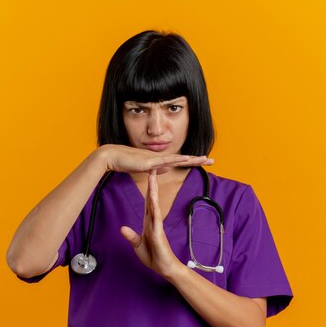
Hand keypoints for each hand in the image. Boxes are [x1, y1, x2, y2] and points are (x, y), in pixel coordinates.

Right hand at [97, 144, 212, 174]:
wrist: (112, 156)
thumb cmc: (126, 162)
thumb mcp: (144, 168)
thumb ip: (156, 169)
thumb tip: (166, 170)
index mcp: (160, 160)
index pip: (180, 161)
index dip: (192, 161)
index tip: (204, 162)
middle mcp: (160, 157)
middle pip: (183, 159)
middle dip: (198, 160)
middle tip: (213, 160)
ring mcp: (155, 158)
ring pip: (178, 158)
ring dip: (192, 159)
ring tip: (205, 159)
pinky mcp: (149, 161)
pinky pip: (165, 161)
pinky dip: (177, 159)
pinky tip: (186, 158)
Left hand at [119, 169, 182, 277]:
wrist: (165, 268)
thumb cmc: (154, 257)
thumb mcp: (137, 246)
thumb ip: (131, 236)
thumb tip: (121, 228)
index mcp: (149, 223)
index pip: (147, 203)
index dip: (147, 190)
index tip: (147, 178)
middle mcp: (153, 221)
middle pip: (151, 199)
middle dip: (151, 184)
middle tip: (152, 168)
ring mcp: (157, 226)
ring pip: (154, 205)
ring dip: (153, 191)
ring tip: (152, 178)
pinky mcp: (158, 233)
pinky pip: (156, 218)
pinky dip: (154, 207)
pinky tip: (153, 198)